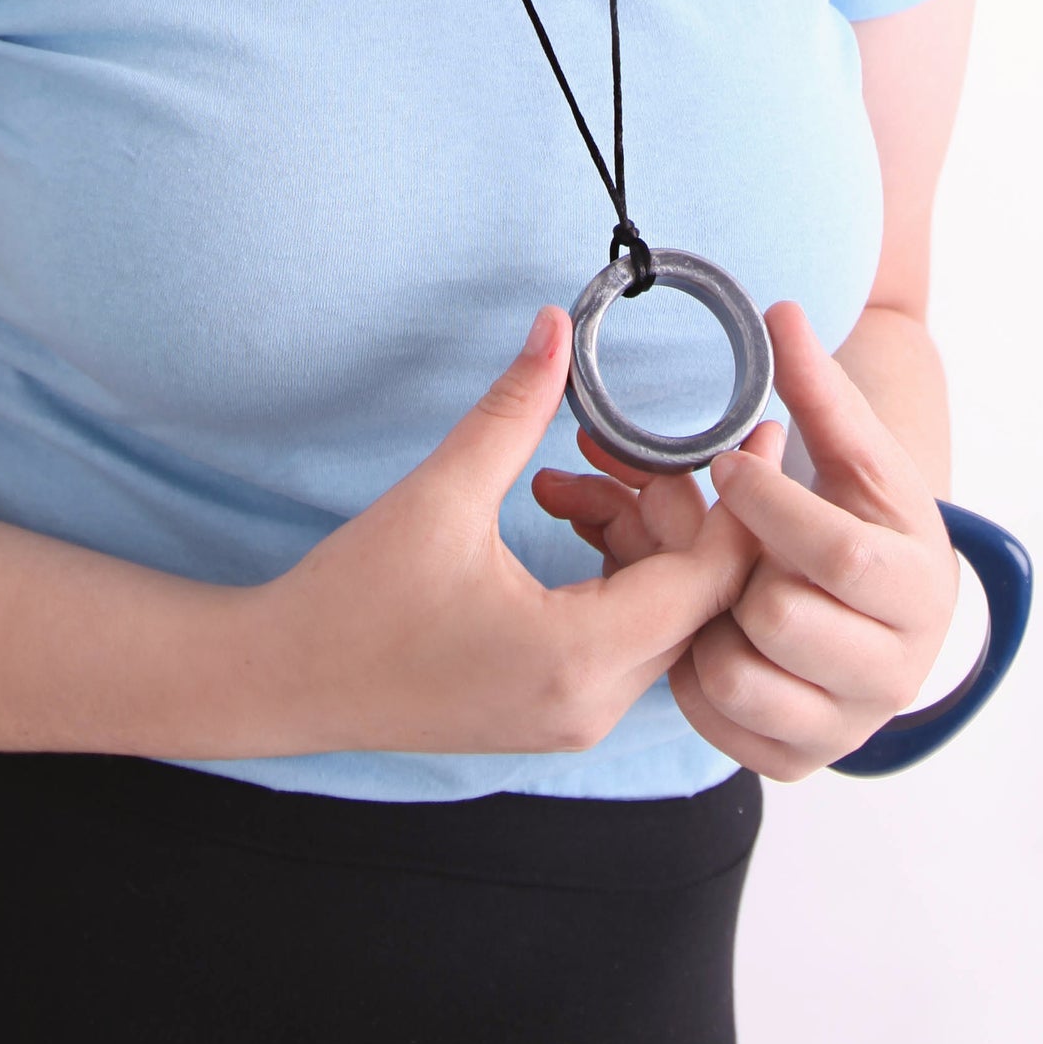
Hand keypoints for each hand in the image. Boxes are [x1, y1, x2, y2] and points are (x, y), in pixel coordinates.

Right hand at [253, 306, 764, 757]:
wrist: (282, 680)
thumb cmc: (353, 601)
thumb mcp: (440, 493)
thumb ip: (513, 410)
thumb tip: (557, 328)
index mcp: (578, 658)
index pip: (709, 580)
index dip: (743, 501)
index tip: (759, 432)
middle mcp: (592, 703)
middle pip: (692, 597)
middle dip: (673, 506)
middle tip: (620, 441)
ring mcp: (574, 715)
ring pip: (657, 615)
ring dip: (634, 535)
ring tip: (567, 470)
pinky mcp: (553, 709)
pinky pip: (621, 634)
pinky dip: (609, 570)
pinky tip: (559, 511)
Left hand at [531, 301, 958, 780]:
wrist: (883, 611)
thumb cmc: (863, 517)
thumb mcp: (855, 455)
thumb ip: (820, 389)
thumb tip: (781, 310)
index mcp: (918, 586)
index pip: (835, 550)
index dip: (768, 502)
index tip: (728, 464)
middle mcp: (895, 671)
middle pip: (779, 618)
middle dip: (735, 567)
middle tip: (722, 535)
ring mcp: (847, 725)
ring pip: (736, 676)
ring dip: (705, 621)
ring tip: (714, 583)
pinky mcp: (798, 760)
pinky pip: (714, 722)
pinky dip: (692, 673)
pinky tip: (705, 631)